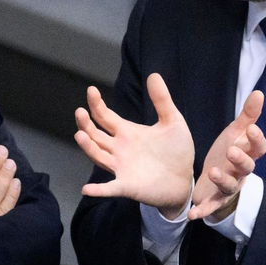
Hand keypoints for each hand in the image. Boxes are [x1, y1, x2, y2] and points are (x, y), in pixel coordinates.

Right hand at [74, 73, 193, 216]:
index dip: (97, 104)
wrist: (185, 180)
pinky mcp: (127, 186)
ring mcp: (121, 168)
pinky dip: (98, 190)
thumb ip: (162, 100)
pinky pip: (110, 188)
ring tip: (80, 135)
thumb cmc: (177, 151)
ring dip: (88, 147)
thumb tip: (154, 74)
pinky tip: (86, 189)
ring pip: (99, 156)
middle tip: (80, 112)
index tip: (91, 90)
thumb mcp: (172, 122)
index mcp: (127, 132)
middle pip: (96, 135)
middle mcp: (119, 149)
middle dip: (86, 124)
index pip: (105, 116)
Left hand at [188, 91, 265, 220]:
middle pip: (247, 167)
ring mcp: (229, 187)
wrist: (217, 180)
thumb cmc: (229, 154)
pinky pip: (210, 207)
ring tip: (213, 172)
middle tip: (231, 150)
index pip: (258, 148)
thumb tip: (259, 92)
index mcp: (247, 154)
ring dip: (223, 180)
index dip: (257, 139)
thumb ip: (247, 116)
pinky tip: (191, 214)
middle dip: (241, 160)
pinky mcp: (215, 200)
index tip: (251, 129)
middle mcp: (241, 172)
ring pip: (230, 186)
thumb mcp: (236, 133)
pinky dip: (202, 210)